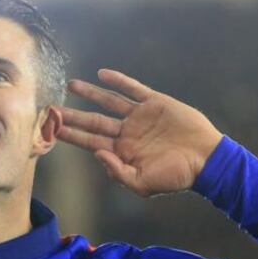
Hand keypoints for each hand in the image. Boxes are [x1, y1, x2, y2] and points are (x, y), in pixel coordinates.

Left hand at [56, 69, 222, 196]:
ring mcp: (139, 117)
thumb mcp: (143, 184)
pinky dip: (118, 81)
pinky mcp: (155, 103)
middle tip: (51, 108)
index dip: (71, 135)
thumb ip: (118, 171)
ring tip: (71, 85)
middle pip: (93, 121)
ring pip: (109, 102)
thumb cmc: (176, 176)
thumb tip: (96, 154)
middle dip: (73, 116)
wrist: (206, 160)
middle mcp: (127, 133)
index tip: (51, 128)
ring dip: (90, 93)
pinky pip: (133, 89)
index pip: (89, 141)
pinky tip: (102, 74)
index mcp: (121, 152)